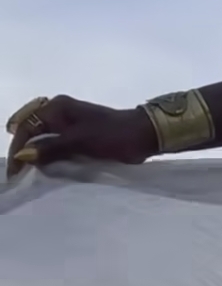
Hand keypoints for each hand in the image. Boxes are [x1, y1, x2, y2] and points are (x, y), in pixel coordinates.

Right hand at [6, 96, 156, 178]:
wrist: (143, 135)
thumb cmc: (112, 135)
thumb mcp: (79, 142)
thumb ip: (51, 148)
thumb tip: (23, 156)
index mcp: (57, 108)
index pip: (27, 126)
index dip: (18, 149)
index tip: (14, 172)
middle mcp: (60, 112)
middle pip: (32, 131)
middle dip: (23, 152)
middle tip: (18, 177)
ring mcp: (70, 124)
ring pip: (43, 139)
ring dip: (35, 155)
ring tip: (28, 176)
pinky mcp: (79, 136)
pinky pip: (56, 146)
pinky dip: (49, 157)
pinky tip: (45, 170)